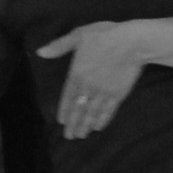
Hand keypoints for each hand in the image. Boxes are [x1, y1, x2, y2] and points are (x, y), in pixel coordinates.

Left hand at [35, 20, 148, 138]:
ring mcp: (103, 92)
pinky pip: (108, 111)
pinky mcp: (118, 94)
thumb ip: (59, 46)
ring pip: (92, 113)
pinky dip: (103, 120)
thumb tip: (40, 52)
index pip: (67, 96)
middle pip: (78, 109)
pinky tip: (99, 127)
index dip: (64, 110)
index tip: (62, 122)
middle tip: (69, 136)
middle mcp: (88, 86)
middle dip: (73, 124)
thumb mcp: (79, 35)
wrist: (133, 41)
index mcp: (77, 73)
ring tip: (81, 135)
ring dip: (86, 125)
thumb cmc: (105, 35)